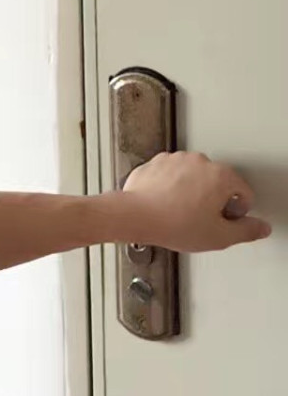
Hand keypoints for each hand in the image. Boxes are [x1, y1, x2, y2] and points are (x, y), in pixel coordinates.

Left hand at [122, 151, 272, 251]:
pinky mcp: (157, 162)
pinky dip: (172, 186)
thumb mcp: (220, 236)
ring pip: (195, 176)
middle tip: (203, 219)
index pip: (244, 191)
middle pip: (219, 181)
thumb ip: (246, 231)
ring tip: (182, 212)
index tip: (226, 221)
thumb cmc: (173, 223)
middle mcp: (200, 161)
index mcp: (221, 176)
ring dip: (193, 191)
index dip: (238, 211)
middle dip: (215, 199)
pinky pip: (172, 174)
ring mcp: (176, 159)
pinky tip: (167, 203)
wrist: (136, 216)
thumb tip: (259, 227)